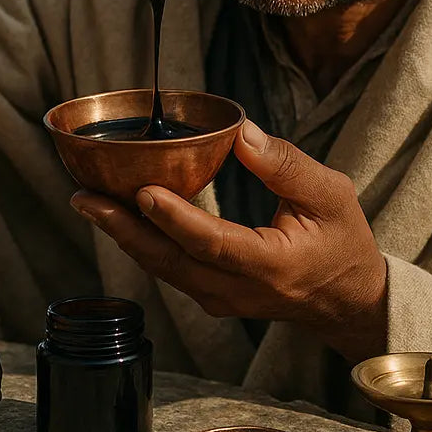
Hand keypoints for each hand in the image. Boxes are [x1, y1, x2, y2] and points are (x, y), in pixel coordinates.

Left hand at [71, 120, 388, 362]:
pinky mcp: (212, 296)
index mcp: (272, 265)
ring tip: (89, 202)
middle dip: (124, 229)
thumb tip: (239, 131)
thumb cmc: (341, 241)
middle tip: (84, 198)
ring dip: (125, 236)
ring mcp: (222, 299)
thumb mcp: (330, 194)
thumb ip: (285, 164)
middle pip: (172, 262)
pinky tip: (119, 217)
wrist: (347, 299)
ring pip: (164, 269)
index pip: (215, 243)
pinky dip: (142, 243)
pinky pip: (170, 270)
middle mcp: (239, 290)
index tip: (142, 191)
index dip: (176, 218)